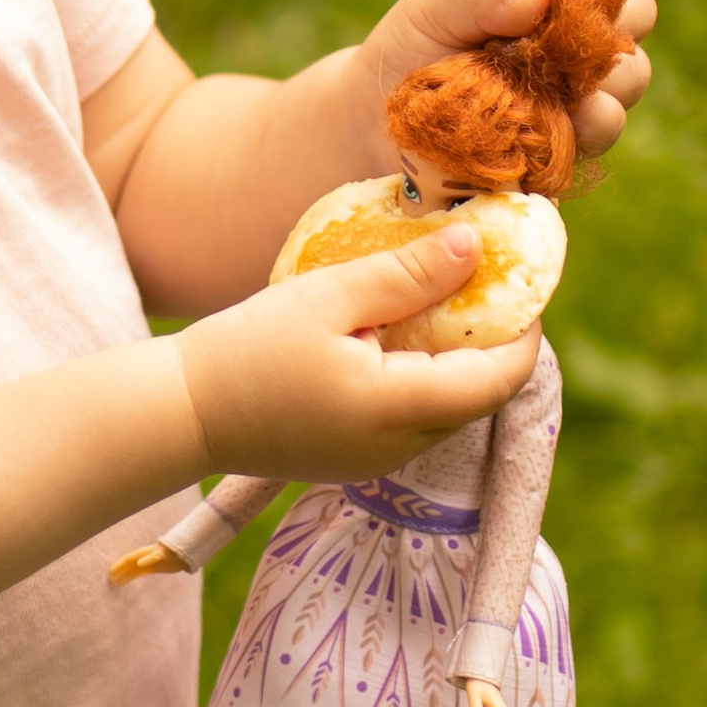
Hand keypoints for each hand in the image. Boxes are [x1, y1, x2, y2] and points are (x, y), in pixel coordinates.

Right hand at [177, 222, 538, 481]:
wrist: (183, 413)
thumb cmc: (247, 349)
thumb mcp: (329, 295)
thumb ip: (408, 272)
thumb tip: (475, 244)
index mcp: (398, 408)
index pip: (500, 378)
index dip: (523, 332)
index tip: (514, 282)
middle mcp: (400, 448)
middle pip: (481, 398)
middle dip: (493, 344)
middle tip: (476, 285)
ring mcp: (379, 462)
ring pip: (450, 411)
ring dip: (457, 362)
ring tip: (433, 306)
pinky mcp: (357, 461)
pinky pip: (414, 420)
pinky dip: (422, 379)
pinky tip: (392, 340)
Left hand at [361, 0, 656, 166]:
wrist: (376, 126)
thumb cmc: (408, 51)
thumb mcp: (433, 9)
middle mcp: (573, 33)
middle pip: (634, 13)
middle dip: (622, 17)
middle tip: (589, 26)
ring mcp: (576, 88)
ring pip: (629, 77)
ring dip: (616, 79)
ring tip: (585, 91)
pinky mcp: (566, 141)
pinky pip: (599, 134)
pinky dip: (591, 127)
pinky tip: (574, 124)